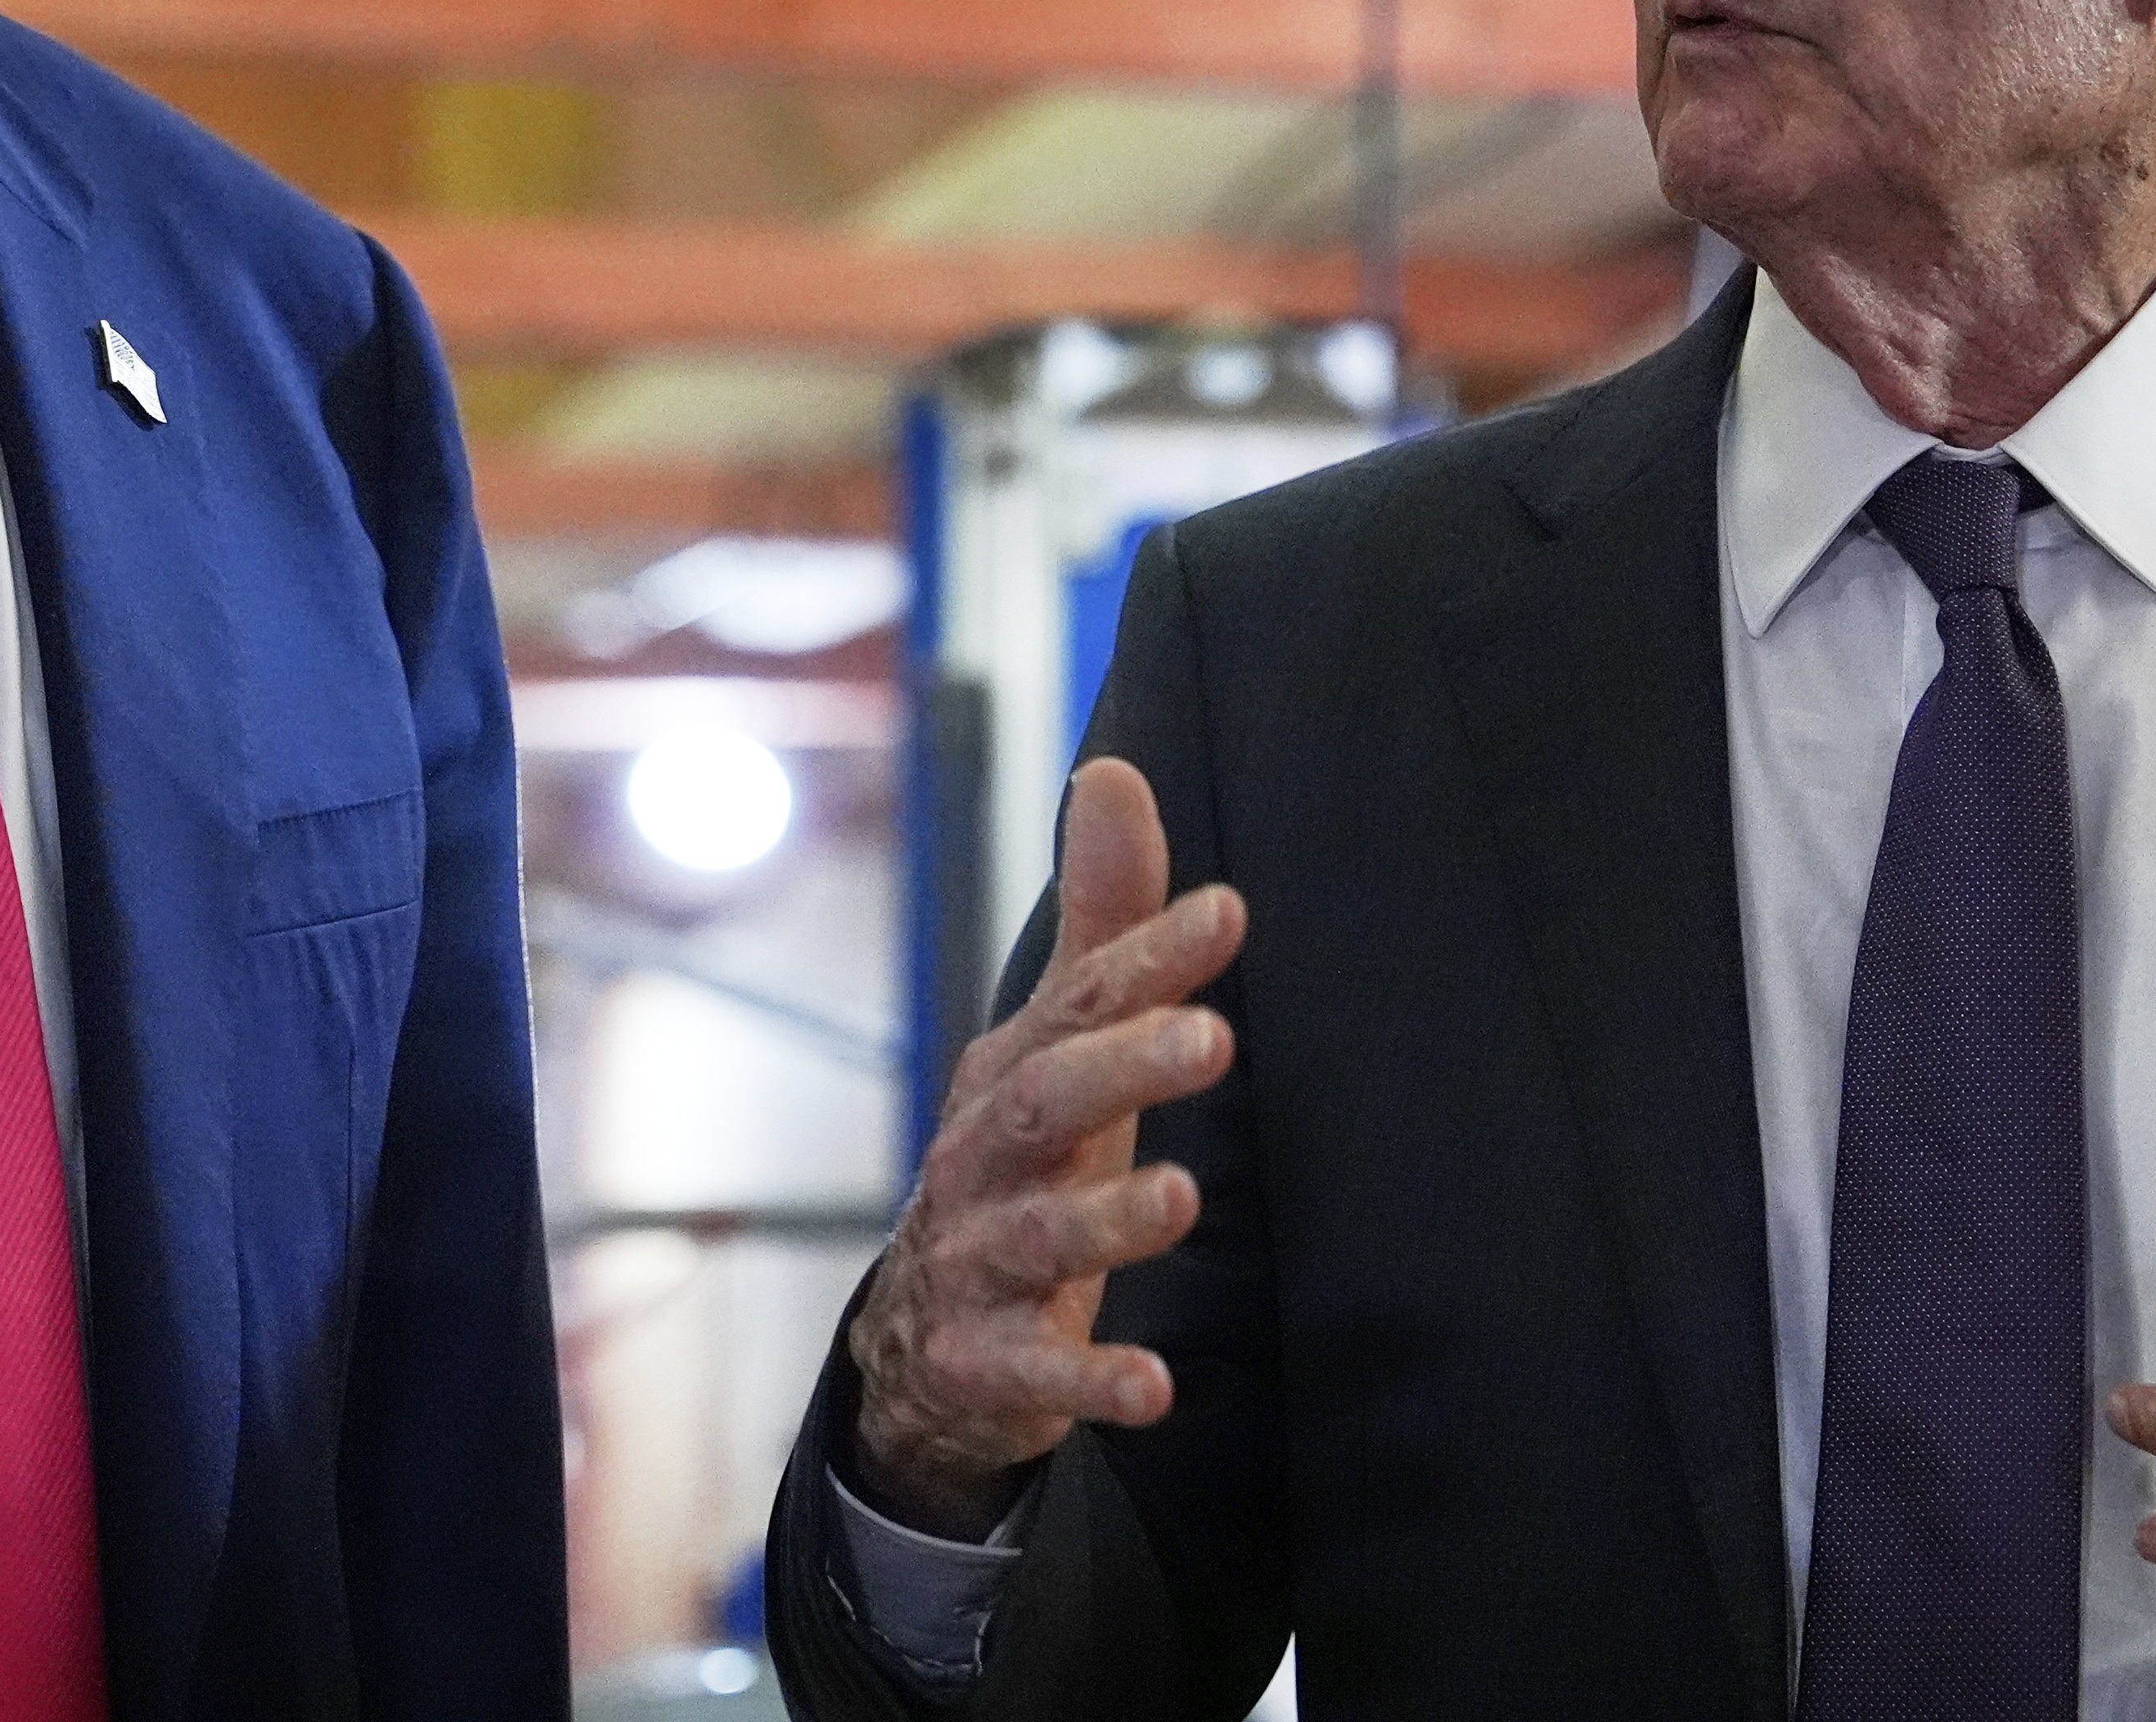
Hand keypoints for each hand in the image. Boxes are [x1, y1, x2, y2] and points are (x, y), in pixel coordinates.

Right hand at [843, 759, 1245, 1537]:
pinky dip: (1088, 1378)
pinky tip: (1153, 1387)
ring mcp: (975, 1259)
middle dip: (1121, 1067)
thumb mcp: (1062, 1045)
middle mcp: (983, 1156)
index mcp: (1013, 1071)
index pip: (1082, 1000)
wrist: (924, 1338)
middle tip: (1211, 1037)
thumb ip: (1103, 925)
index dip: (1150, 956)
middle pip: (1043, 1102)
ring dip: (1107, 1217)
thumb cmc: (1022, 1163)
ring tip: (1182, 1195)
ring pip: (1036, 1233)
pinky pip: (1032, 1371)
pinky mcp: (982, 1362)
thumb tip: (1113, 769)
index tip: (1230, 913)